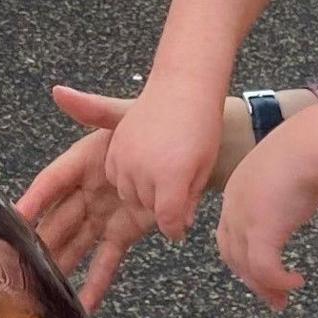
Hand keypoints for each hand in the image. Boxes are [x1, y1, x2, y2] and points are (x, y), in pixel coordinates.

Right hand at [15, 85, 210, 309]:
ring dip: (63, 265)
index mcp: (83, 161)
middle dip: (42, 242)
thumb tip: (61, 93)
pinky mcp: (125, 232)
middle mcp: (88, 190)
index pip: (53, 182)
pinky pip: (109, 257)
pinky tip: (85, 303)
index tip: (16, 217)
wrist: (192, 144)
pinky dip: (99, 279)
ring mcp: (104, 213)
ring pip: (78, 243)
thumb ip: (94, 109)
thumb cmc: (156, 124)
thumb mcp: (124, 114)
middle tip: (21, 264)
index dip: (35, 199)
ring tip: (45, 292)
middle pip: (60, 219)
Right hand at [109, 82, 231, 242]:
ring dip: (143, 195)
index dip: (176, 229)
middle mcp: (143, 171)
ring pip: (129, 196)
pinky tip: (144, 168)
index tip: (180, 228)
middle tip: (176, 195)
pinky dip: (128, 179)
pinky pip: (115, 177)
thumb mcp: (203, 166)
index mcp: (170, 179)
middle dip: (161, 208)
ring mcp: (125, 159)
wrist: (183, 88)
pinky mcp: (114, 148)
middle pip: (148, 209)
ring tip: (160, 179)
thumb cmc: (201, 125)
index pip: (169, 221)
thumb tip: (181, 223)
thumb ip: (190, 199)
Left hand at [215, 132, 317, 308]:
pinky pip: (265, 269)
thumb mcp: (288, 170)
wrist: (313, 146)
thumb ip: (283, 189)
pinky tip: (297, 282)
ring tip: (282, 300)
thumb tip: (298, 196)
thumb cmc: (309, 150)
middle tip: (272, 297)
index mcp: (237, 191)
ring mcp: (245, 220)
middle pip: (233, 254)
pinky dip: (279, 281)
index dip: (242, 256)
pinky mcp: (262, 232)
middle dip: (251, 279)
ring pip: (247, 266)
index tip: (259, 272)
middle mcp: (233, 207)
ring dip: (265, 287)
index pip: (229, 234)